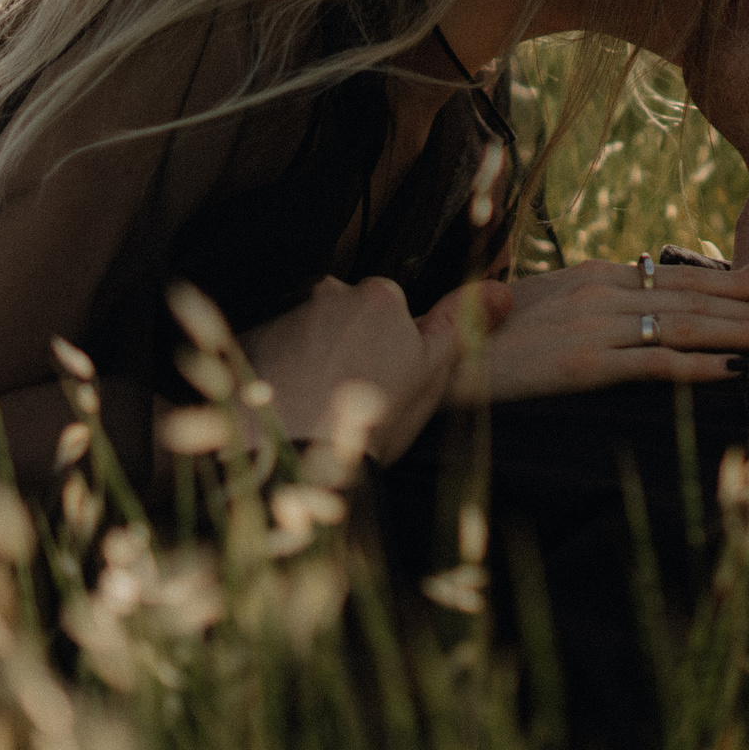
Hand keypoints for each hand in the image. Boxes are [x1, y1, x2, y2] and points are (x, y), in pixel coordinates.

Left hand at [242, 276, 511, 464]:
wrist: (299, 460)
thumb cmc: (376, 418)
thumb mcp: (433, 373)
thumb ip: (461, 323)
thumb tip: (501, 289)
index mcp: (379, 296)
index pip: (389, 305)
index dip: (391, 344)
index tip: (387, 379)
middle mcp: (327, 293)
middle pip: (344, 312)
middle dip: (349, 344)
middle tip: (352, 395)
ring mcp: (283, 316)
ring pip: (307, 331)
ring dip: (313, 358)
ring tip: (317, 408)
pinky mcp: (247, 344)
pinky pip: (269, 350)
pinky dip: (277, 371)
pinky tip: (285, 406)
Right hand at [449, 257, 748, 403]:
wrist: (434, 359)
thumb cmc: (485, 340)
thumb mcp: (543, 308)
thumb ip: (591, 306)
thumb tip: (637, 310)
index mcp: (594, 277)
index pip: (678, 275)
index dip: (733, 282)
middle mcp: (601, 293)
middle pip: (694, 295)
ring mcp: (593, 328)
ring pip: (685, 325)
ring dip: (742, 331)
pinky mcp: (582, 366)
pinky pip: (653, 364)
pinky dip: (698, 367)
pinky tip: (735, 372)